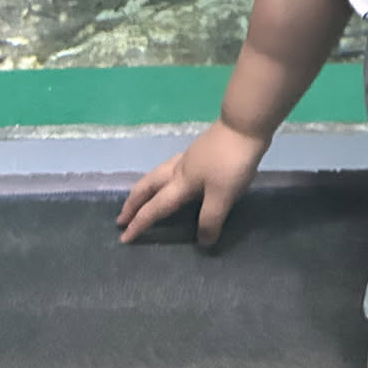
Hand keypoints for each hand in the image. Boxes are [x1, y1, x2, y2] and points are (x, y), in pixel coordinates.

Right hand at [116, 118, 269, 246]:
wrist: (245, 124)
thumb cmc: (232, 162)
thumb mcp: (223, 196)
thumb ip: (210, 220)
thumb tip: (202, 243)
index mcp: (181, 183)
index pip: (154, 208)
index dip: (139, 224)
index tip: (123, 238)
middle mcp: (180, 169)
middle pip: (148, 185)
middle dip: (133, 202)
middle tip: (122, 217)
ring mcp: (190, 157)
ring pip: (158, 174)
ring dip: (146, 188)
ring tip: (142, 197)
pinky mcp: (201, 149)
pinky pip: (173, 168)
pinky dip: (164, 179)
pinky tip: (176, 179)